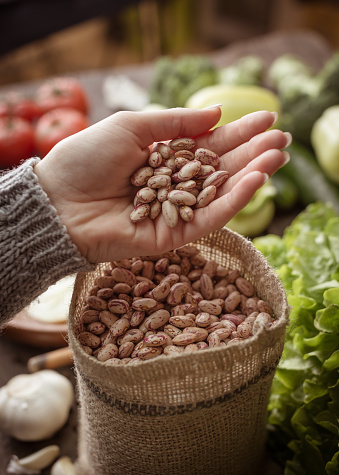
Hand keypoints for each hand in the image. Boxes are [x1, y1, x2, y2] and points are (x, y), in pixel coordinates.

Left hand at [34, 107, 289, 262]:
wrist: (59, 203)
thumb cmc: (87, 159)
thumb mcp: (132, 127)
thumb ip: (175, 122)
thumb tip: (217, 113)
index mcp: (164, 158)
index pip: (209, 145)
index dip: (237, 132)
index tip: (267, 118)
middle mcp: (174, 185)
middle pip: (221, 169)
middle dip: (252, 153)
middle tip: (282, 139)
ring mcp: (176, 211)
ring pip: (221, 193)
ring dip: (251, 174)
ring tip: (277, 156)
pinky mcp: (175, 235)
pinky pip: (210, 217)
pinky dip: (233, 200)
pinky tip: (254, 180)